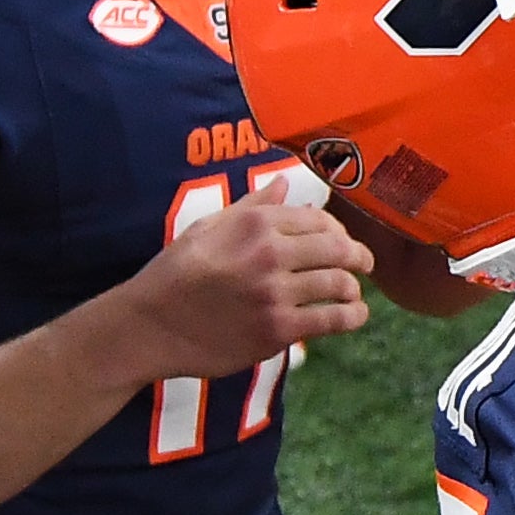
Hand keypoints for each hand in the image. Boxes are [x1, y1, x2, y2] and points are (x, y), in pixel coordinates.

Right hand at [113, 179, 372, 381]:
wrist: (149, 325)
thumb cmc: (176, 274)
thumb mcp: (207, 228)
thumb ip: (250, 207)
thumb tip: (283, 183)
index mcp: (255, 225)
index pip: (318, 220)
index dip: (338, 231)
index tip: (342, 242)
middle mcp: (270, 254)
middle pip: (337, 250)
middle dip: (359, 257)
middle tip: (365, 265)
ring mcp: (276, 293)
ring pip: (339, 285)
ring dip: (355, 290)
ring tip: (354, 294)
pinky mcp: (278, 330)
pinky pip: (331, 320)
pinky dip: (352, 317)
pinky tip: (355, 316)